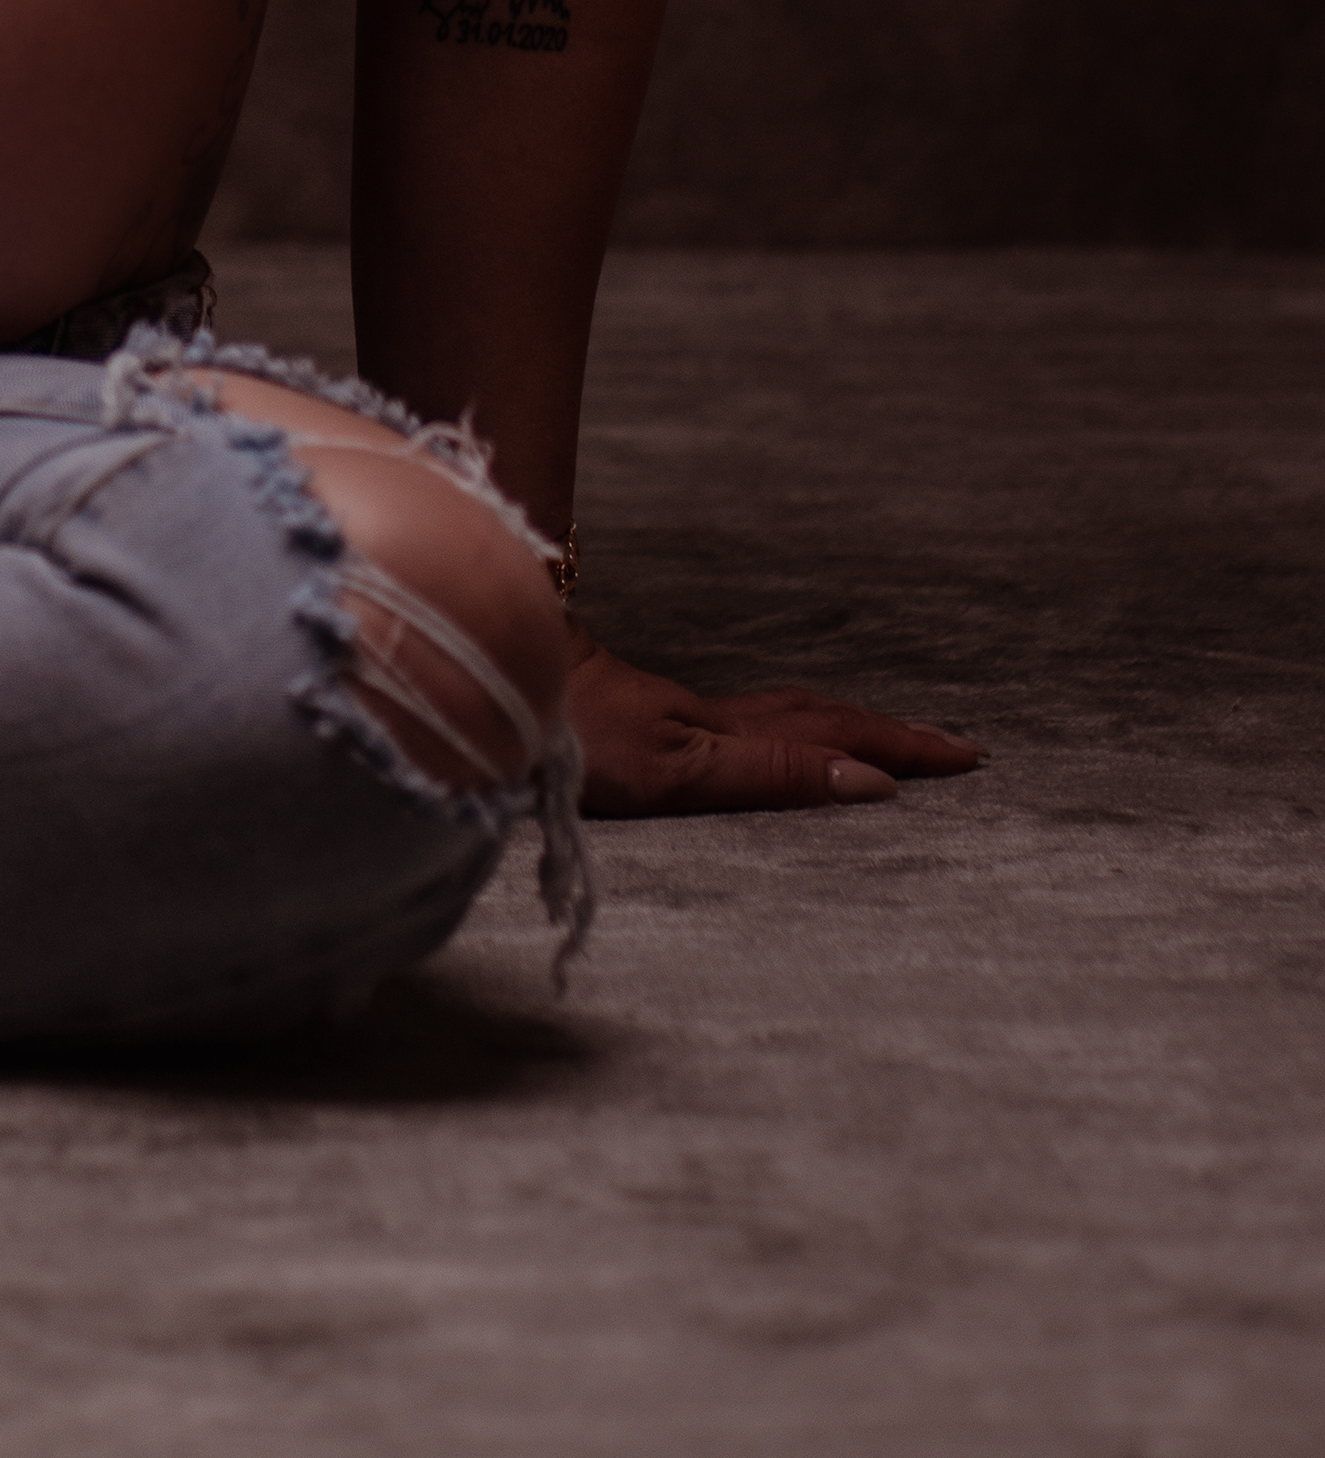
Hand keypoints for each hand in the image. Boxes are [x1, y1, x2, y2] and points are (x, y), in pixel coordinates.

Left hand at [569, 627, 983, 815]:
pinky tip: (773, 733)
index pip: (832, 738)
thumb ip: (771, 773)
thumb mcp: (679, 770)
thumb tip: (869, 781)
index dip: (897, 748)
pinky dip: (785, 727)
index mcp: (725, 733)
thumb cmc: (572, 735)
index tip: (966, 756)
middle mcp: (707, 718)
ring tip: (888, 739)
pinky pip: (737, 720)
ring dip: (841, 724)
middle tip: (956, 748)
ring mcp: (671, 712)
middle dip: (888, 733)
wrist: (490, 676)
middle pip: (815, 718)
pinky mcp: (634, 715)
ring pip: (779, 713)